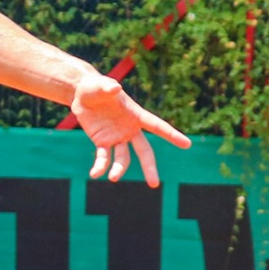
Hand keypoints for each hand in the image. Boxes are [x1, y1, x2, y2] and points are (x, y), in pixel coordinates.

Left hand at [70, 71, 191, 185]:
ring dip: (119, 169)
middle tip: (154, 184)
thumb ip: (109, 87)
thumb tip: (115, 88)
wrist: (82, 94)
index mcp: (136, 115)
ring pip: (123, 158)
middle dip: (149, 167)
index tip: (187, 144)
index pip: (157, 126)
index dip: (171, 135)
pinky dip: (100, 166)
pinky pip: (104, 157)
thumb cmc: (96, 87)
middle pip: (144, 151)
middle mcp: (130, 130)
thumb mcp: (101, 85)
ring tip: (113, 178)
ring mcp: (117, 137)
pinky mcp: (102, 142)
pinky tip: (95, 174)